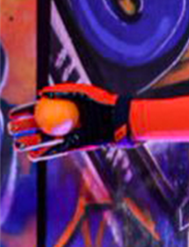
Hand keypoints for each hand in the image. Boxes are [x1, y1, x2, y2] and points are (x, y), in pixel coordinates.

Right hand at [6, 84, 132, 160]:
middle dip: (23, 129)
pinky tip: (33, 156)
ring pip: (45, 140)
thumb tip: (41, 93)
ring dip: (29, 143)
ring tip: (16, 145)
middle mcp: (65, 121)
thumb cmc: (104, 103)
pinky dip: (45, 153)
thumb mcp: (84, 93)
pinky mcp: (77, 145)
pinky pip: (58, 150)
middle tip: (11, 131)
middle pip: (38, 125)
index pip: (38, 109)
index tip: (12, 115)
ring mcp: (69, 134)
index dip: (24, 112)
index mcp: (64, 107)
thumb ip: (63, 91)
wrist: (120, 119)